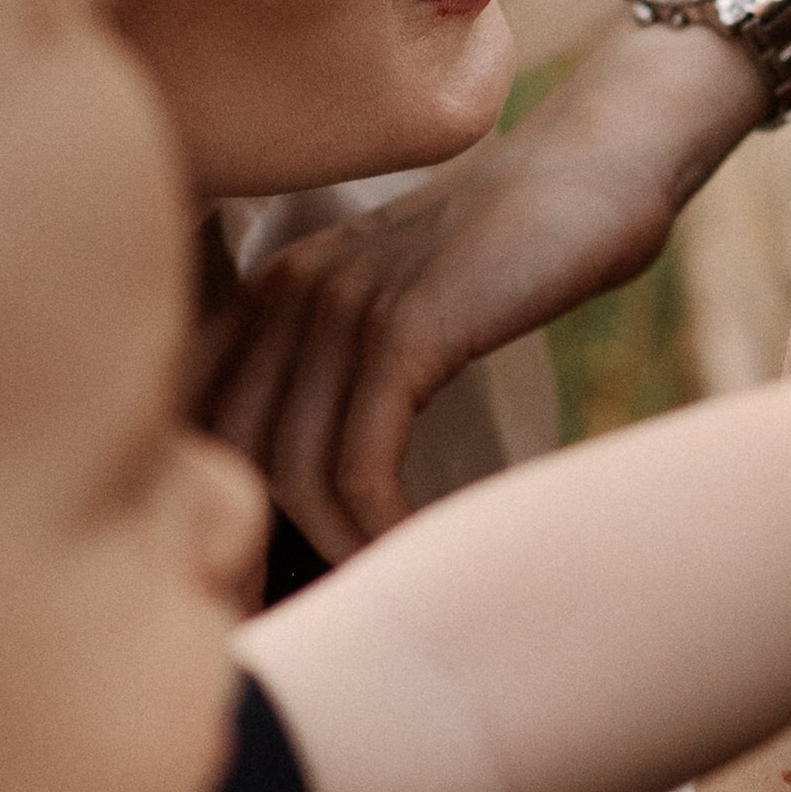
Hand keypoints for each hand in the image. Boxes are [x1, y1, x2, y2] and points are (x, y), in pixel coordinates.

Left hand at [196, 17, 761, 555]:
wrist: (597, 169)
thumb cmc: (514, 255)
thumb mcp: (402, 307)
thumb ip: (347, 374)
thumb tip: (323, 501)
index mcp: (269, 294)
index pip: (193, 420)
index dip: (209, 512)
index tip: (249, 587)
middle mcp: (285, 294)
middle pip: (228, 456)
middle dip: (249, 552)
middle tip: (293, 622)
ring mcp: (342, 304)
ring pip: (289, 469)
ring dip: (328, 553)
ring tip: (369, 593)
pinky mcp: (407, 325)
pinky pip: (361, 461)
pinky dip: (381, 527)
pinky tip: (413, 551)